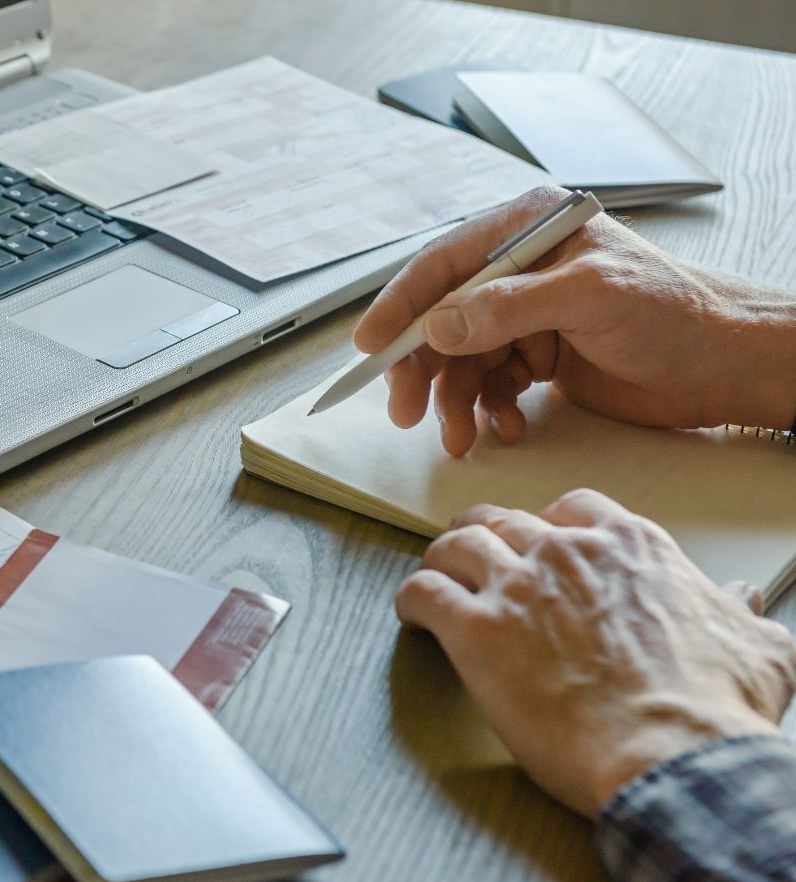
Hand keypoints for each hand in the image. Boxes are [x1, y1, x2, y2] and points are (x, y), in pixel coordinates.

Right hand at [355, 186, 795, 455]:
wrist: (725, 363)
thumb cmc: (675, 311)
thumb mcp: (589, 296)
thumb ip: (509, 308)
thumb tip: (439, 325)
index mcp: (526, 231)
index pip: (443, 265)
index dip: (400, 306)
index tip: (370, 347)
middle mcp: (519, 270)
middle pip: (441, 318)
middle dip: (421, 368)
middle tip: (406, 410)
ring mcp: (527, 316)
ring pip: (461, 360)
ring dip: (454, 401)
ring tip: (460, 436)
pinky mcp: (538, 358)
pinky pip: (490, 385)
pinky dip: (488, 411)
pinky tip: (504, 427)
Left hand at [395, 488, 795, 817]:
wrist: (671, 755)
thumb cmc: (713, 710)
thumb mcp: (756, 646)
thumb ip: (739, 612)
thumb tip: (741, 597)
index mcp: (631, 547)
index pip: (575, 509)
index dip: (551, 527)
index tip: (542, 544)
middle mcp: (567, 553)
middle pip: (506, 520)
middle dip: (489, 537)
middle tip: (478, 557)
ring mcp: (516, 587)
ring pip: (457, 545)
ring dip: (443, 560)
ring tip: (437, 576)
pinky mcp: (475, 631)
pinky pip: (423, 592)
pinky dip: (411, 599)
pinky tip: (411, 613)